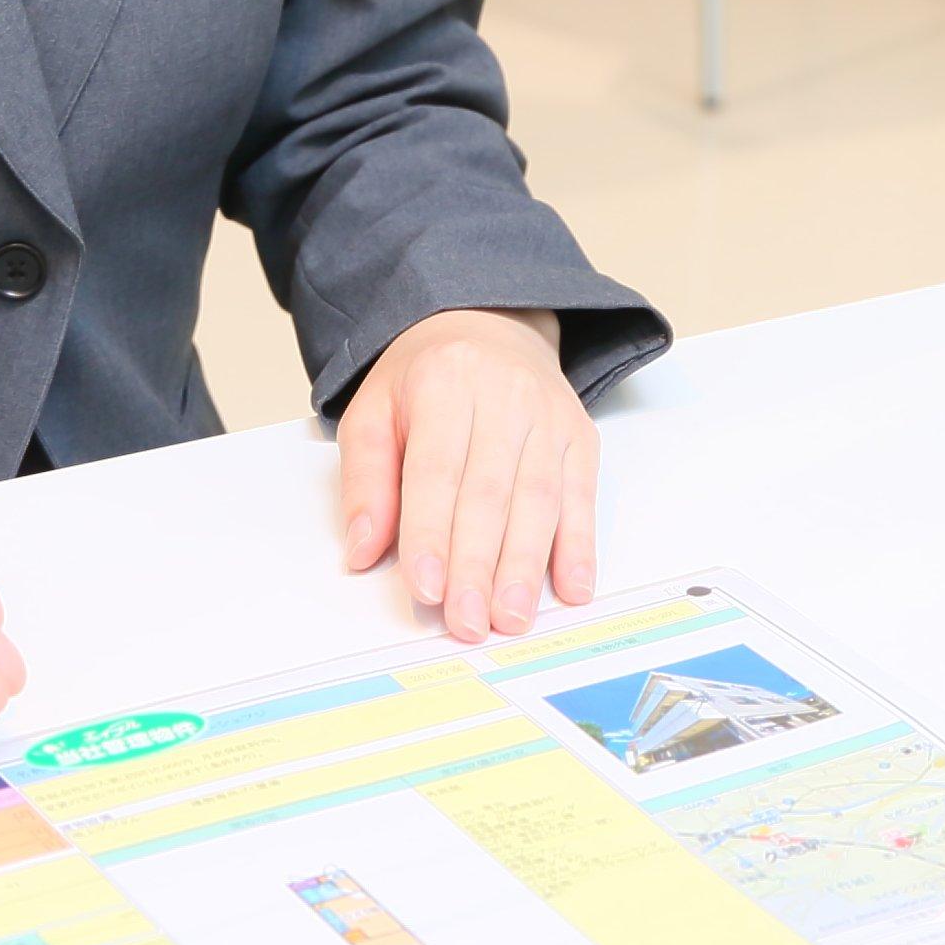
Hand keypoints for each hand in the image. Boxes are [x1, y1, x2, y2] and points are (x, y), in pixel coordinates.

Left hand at [336, 308, 594, 644]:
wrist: (489, 322)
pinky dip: (580, 545)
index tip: (425, 589)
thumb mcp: (374, 410)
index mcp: (442, 383)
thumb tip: (362, 550)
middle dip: (478, 565)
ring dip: (525, 566)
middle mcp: (502, 395)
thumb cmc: (425, 379)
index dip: (432, 533)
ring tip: (510, 619)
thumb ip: (365, 479)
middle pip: (490, 493)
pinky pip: (582, 495)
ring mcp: (548, 414)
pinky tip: (571, 587)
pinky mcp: (579, 435)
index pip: (436, 470)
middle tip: (467, 622)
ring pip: (539, 499)